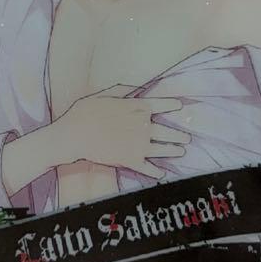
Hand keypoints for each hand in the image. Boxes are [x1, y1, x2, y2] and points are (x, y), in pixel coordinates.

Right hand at [48, 84, 189, 178]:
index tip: (181, 106)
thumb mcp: (103, 94)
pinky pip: (148, 168)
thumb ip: (122, 90)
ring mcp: (139, 144)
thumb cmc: (84, 112)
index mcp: (136, 107)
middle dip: (179, 134)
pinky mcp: (131, 160)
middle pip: (167, 131)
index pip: (161, 104)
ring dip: (174, 151)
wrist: (73, 136)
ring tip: (181, 151)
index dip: (172, 105)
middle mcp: (143, 125)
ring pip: (163, 149)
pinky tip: (161, 173)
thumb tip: (137, 87)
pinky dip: (156, 172)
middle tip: (187, 137)